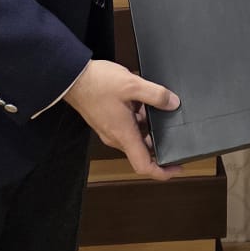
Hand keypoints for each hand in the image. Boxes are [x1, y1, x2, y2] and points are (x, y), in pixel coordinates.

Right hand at [64, 59, 179, 179]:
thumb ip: (156, 95)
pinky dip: (136, 116)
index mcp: (124, 135)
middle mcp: (116, 137)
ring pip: (135, 135)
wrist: (72, 78)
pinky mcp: (106, 122)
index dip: (162, 172)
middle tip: (171, 125)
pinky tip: (139, 98)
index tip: (177, 168)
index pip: (144, 166)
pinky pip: (126, 126)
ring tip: (153, 103)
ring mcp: (110, 130)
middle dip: (158, 138)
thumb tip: (173, 103)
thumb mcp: (132, 85)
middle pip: (142, 150)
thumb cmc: (97, 83)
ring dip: (146, 123)